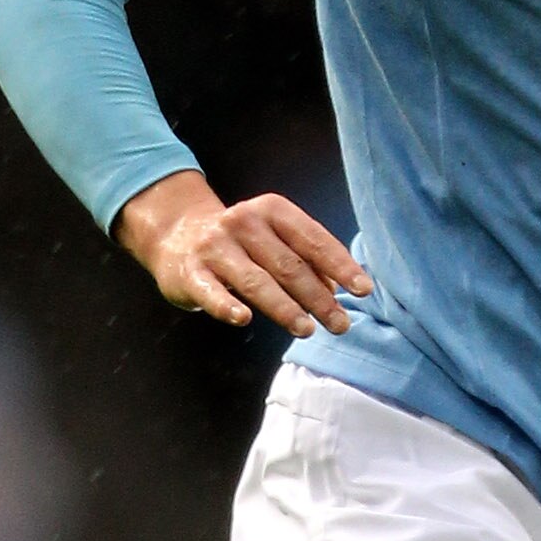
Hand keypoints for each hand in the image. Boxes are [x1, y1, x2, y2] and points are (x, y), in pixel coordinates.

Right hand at [115, 169, 371, 339]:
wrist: (177, 234)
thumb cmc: (243, 243)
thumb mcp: (275, 239)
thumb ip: (306, 259)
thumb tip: (337, 291)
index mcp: (272, 210)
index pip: (313, 239)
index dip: (340, 266)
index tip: (363, 290)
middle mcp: (244, 222)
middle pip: (289, 265)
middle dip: (319, 297)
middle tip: (341, 324)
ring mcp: (215, 246)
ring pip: (256, 281)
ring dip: (284, 307)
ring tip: (307, 330)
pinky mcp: (191, 271)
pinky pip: (211, 291)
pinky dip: (226, 305)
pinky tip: (243, 319)